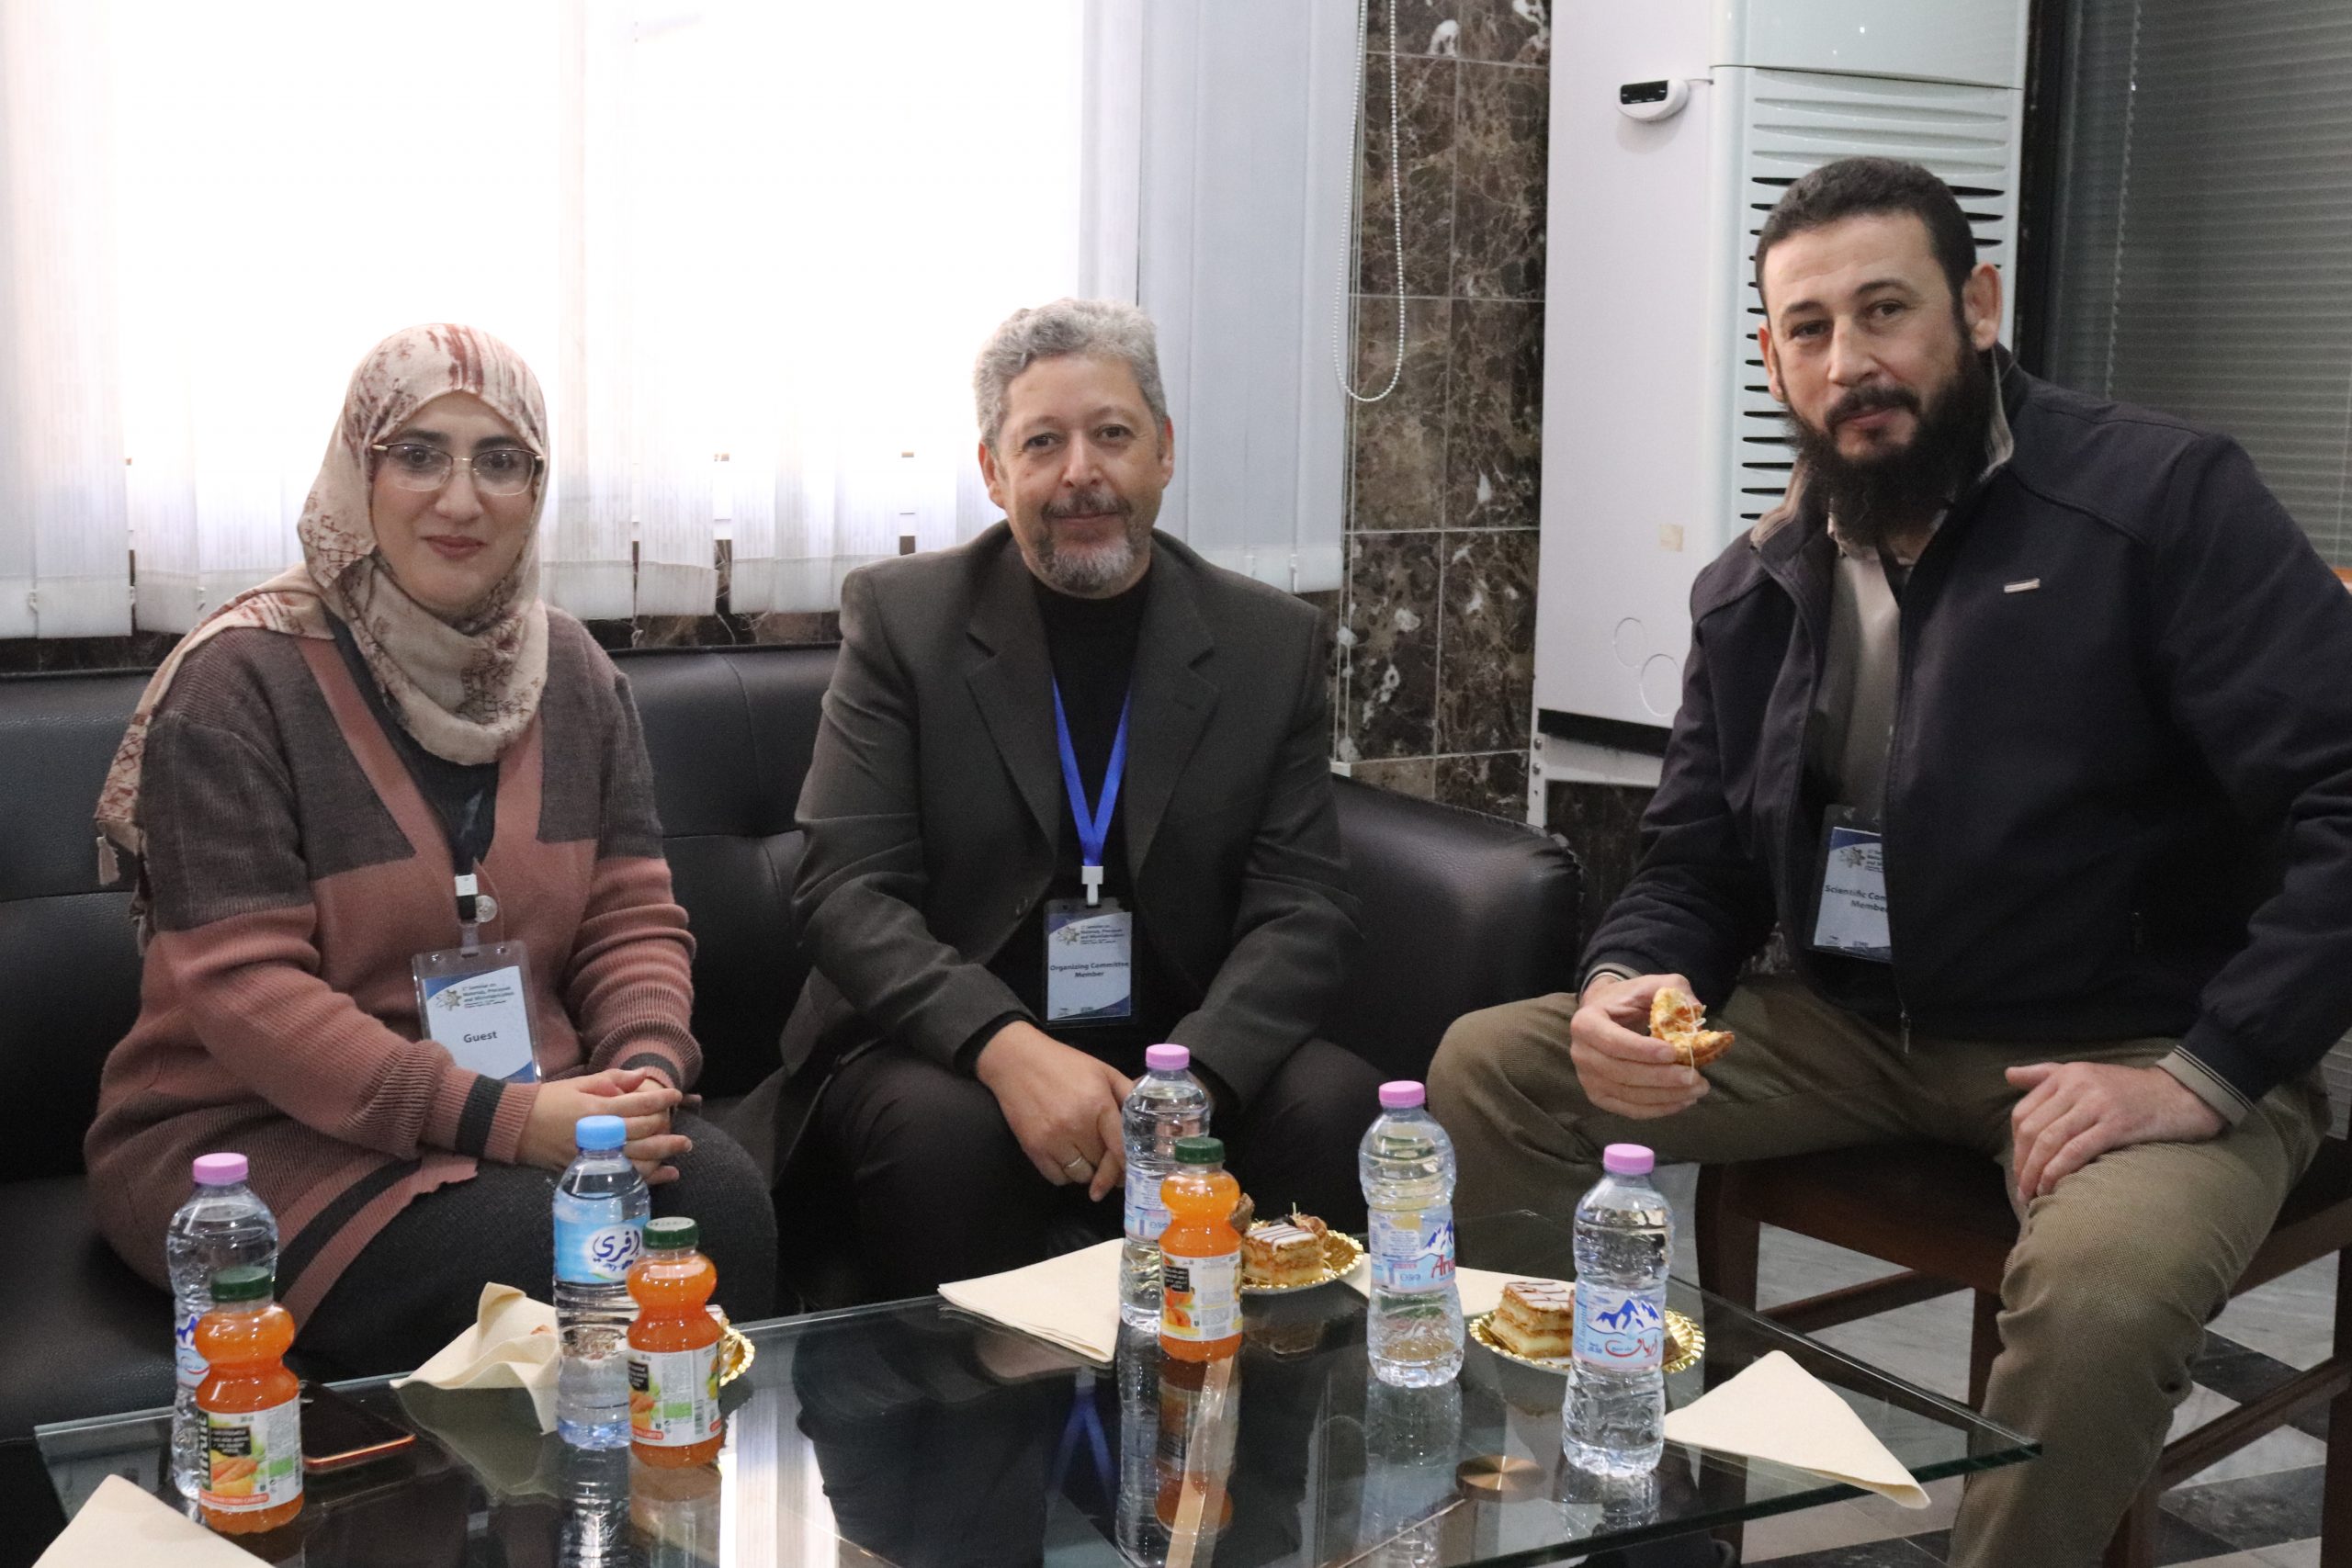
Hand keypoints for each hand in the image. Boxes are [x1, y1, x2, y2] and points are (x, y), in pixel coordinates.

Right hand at [518, 1070, 686, 1184]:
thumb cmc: (548, 1100)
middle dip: (668, 1131)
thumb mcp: (579, 1084)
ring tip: (682, 1150)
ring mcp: (594, 1155)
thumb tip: (642, 1076)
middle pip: (642, 1133)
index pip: (638, 1104)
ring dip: (664, 1155)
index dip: (661, 1099)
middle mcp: (599, 1134)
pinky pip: (623, 1176)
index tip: (677, 1096)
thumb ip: (612, 1080)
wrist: (515, 1126)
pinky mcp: (588, 1172)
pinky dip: (647, 1177)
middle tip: (686, 1132)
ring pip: (637, 1158)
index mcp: (597, 1108)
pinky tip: (666, 1174)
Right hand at [974, 1021, 1132, 1199]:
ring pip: (1081, 1176)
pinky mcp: (1033, 1148)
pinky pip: (1057, 1178)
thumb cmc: (1064, 1064)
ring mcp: (1052, 1140)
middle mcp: (1076, 1126)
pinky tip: (1067, 1159)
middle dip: (1108, 1167)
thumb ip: (1128, 1092)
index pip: (1120, 1149)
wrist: (1016, 1061)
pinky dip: (1065, 1174)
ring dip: (1087, 1172)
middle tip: (1110, 1166)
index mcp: (1097, 1105)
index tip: (1130, 1176)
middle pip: (1101, 1165)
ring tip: (1086, 1157)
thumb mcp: (1102, 1071)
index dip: (1128, 1166)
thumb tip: (1152, 1116)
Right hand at [1568, 973, 1709, 1120]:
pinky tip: (1683, 1100)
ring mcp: (1588, 1079)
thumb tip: (1693, 1009)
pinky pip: (1630, 1109)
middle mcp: (1581, 1054)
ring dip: (1666, 1096)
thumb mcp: (1650, 985)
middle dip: (1661, 1078)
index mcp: (1586, 1022)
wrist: (1606, 1016)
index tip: (1673, 1052)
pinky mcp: (1599, 1097)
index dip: (1642, 1050)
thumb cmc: (1629, 1000)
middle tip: (1695, 1077)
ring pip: (1628, 1095)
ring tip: (1697, 1089)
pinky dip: (1658, 1109)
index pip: (1613, 1041)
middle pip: (1621, 1073)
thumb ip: (1673, 989)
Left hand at [2006, 1061, 2224, 1202]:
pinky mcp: (2117, 1124)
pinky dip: (2058, 1172)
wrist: (2181, 1094)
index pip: (2023, 1112)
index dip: (2016, 1145)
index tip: (2018, 1169)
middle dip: (2022, 1164)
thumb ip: (2045, 1074)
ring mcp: (2096, 1104)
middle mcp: (2076, 1085)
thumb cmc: (2129, 1090)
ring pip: (2050, 1141)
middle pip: (2032, 1129)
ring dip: (2035, 1173)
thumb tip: (2008, 1074)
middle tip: (2022, 1189)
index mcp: (2065, 1075)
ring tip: (2032, 1196)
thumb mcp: (2085, 1074)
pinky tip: (2053, 1189)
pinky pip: (2076, 1150)